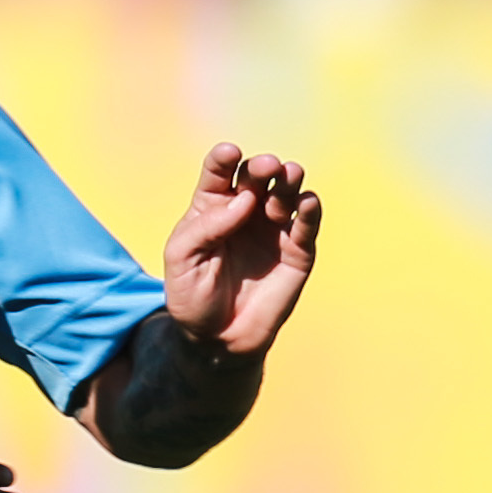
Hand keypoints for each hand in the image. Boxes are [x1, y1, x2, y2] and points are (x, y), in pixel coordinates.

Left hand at [161, 143, 317, 356]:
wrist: (216, 339)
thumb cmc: (192, 296)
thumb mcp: (182, 258)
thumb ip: (207, 226)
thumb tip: (245, 200)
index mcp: (213, 206)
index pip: (220, 172)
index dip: (225, 159)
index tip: (230, 153)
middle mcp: (246, 211)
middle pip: (257, 177)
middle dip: (263, 167)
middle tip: (266, 167)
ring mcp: (273, 229)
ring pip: (286, 193)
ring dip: (288, 180)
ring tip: (287, 175)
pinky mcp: (296, 251)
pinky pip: (306, 225)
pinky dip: (310, 210)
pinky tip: (306, 202)